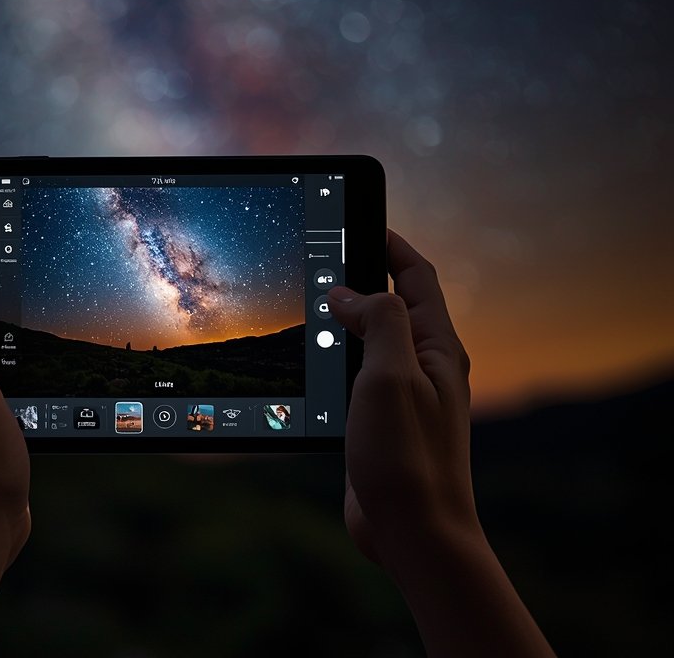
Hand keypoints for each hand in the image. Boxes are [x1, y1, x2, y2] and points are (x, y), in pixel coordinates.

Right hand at [328, 230, 553, 657]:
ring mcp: (404, 395)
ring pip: (374, 340)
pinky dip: (338, 356)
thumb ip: (378, 321)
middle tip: (327, 257)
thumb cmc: (409, 457)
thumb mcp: (392, 374)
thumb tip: (349, 292)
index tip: (363, 219)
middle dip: (364, 276)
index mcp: (436, 347)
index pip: (418, 277)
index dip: (391, 244)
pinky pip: (360, 374)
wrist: (415, 531)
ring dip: (347, 318)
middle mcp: (425, 366)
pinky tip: (314, 360)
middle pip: (396, 304)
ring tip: (313, 301)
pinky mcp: (383, 422)